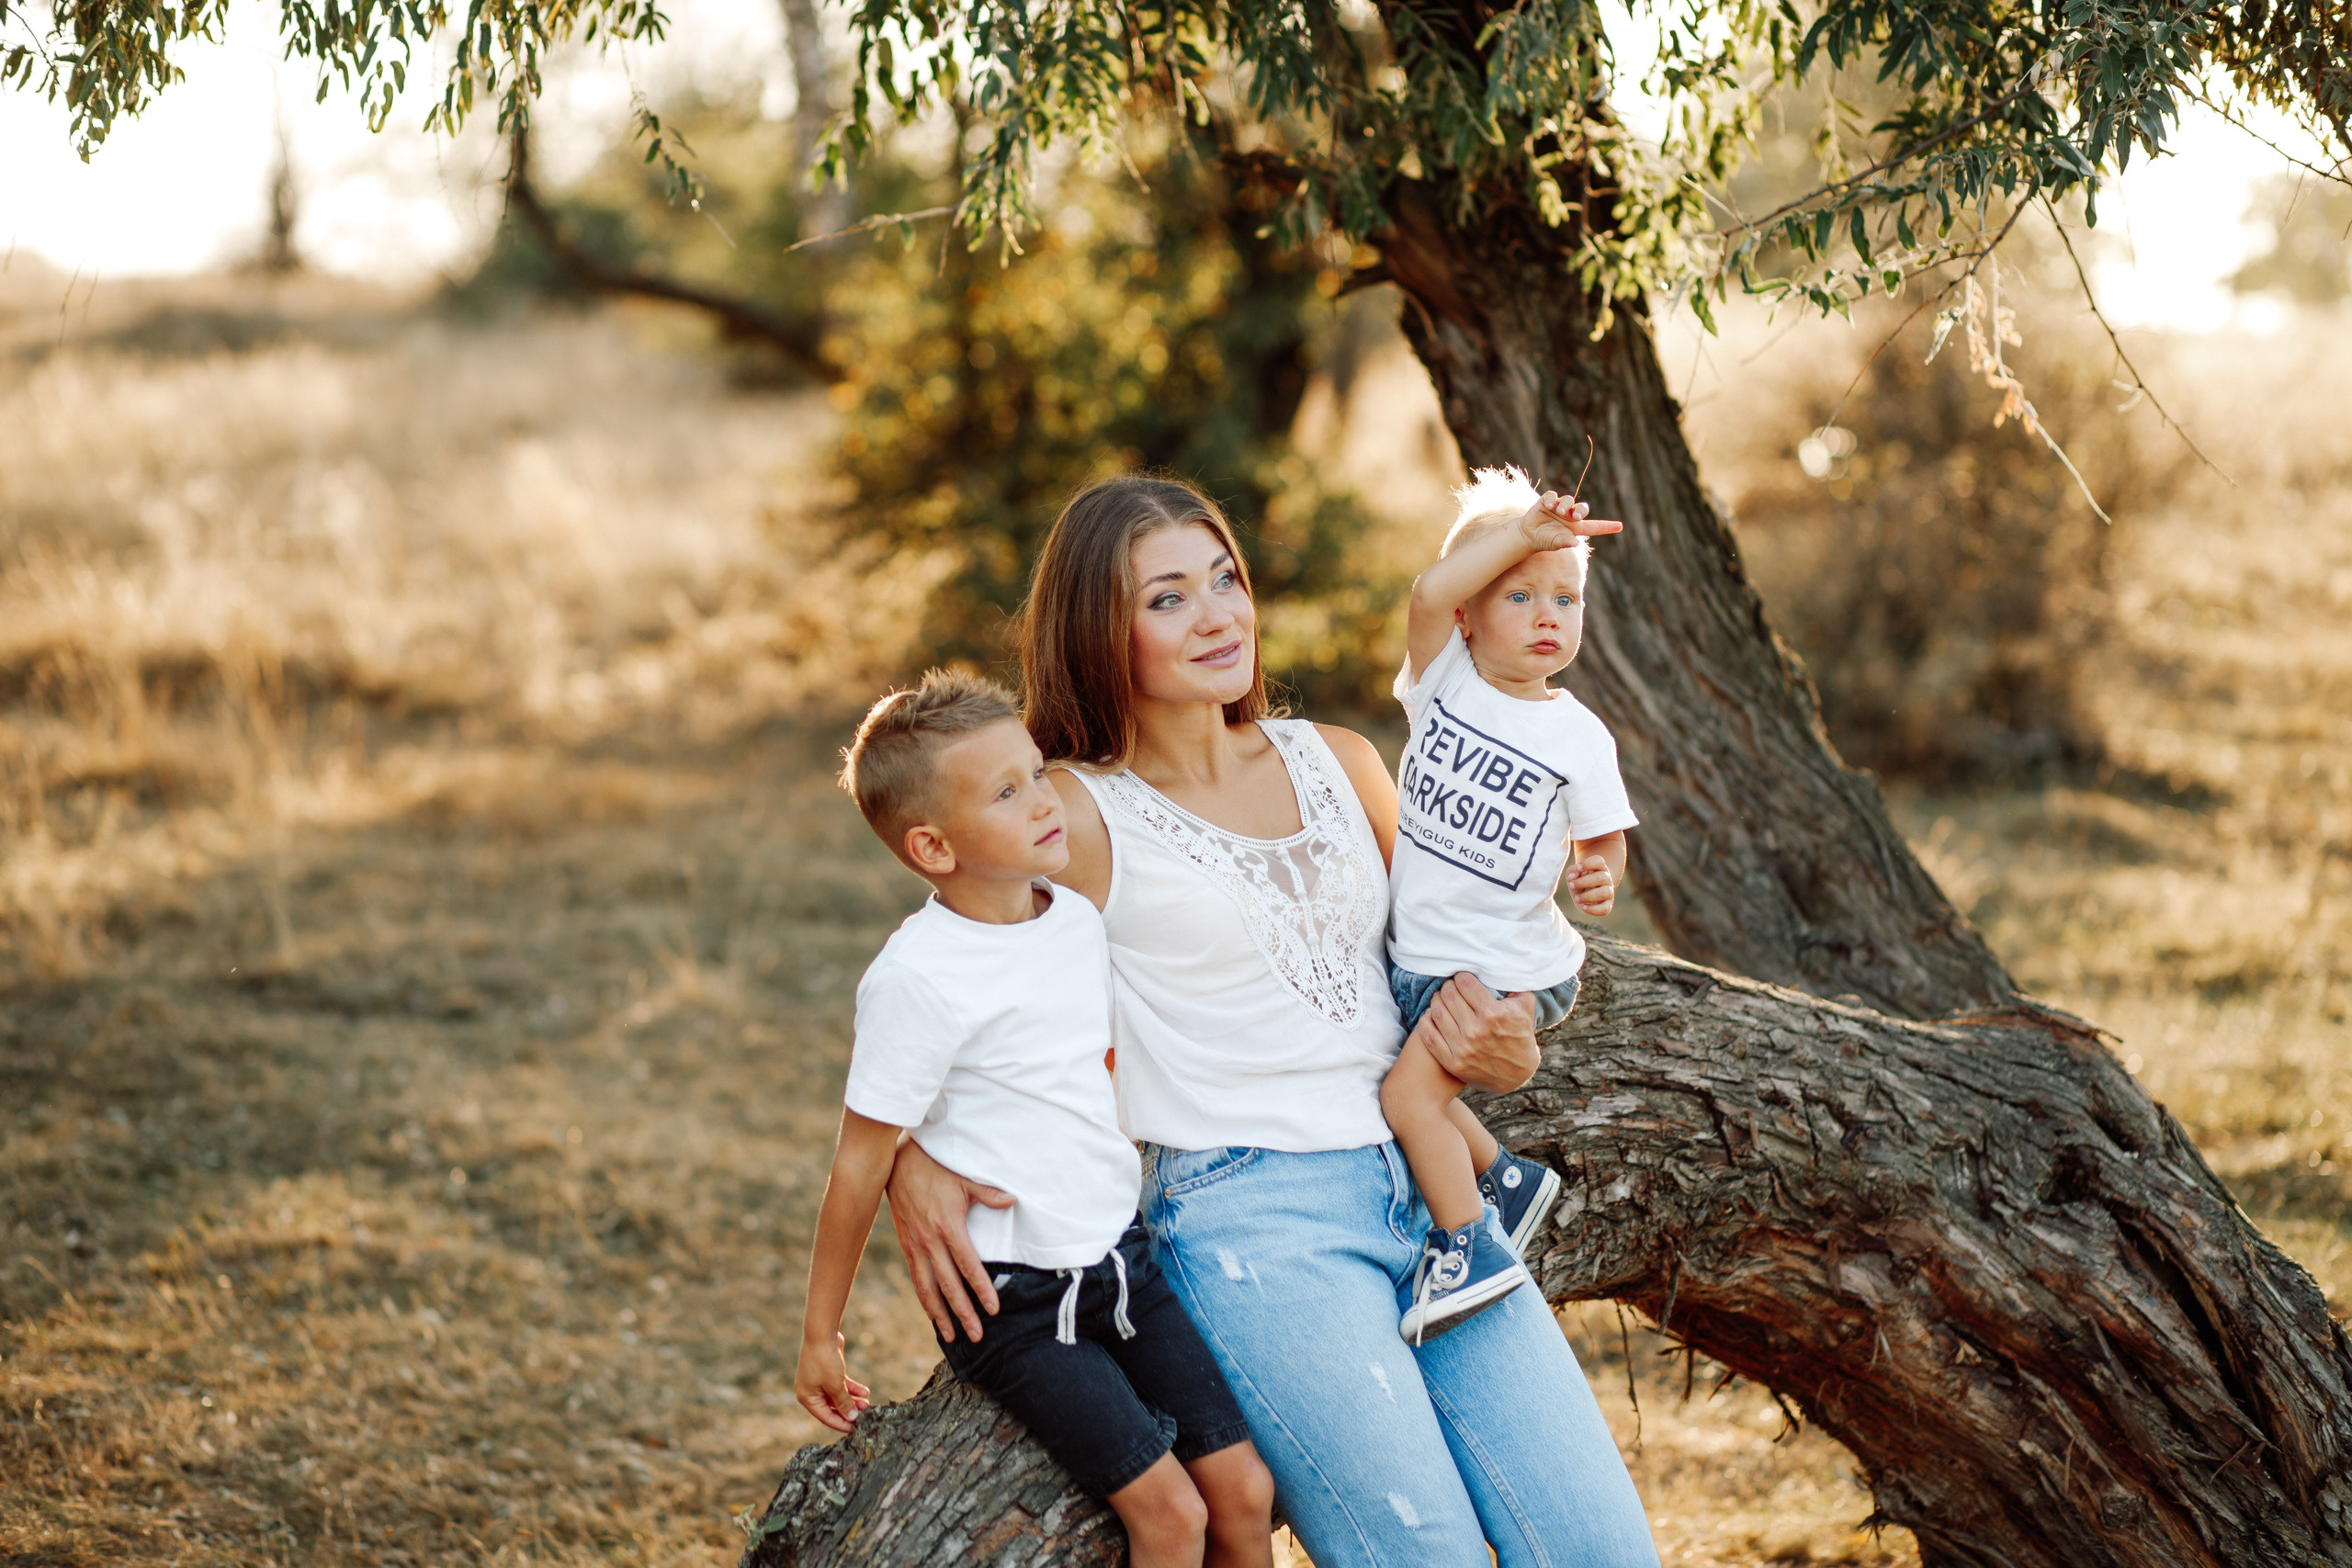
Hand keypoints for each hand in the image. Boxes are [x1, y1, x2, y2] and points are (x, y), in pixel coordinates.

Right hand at [795, 1331, 872, 1433]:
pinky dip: (851, 1388)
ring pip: (838, 1396)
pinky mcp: (828, 1372)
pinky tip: (865, 1391)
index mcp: (807, 1397)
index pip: (825, 1417)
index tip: (855, 1429)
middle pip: (832, 1407)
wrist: (822, 1334)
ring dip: (853, 1400)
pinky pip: (840, 1385)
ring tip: (867, 1403)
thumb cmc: (825, 1361)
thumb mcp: (835, 1385)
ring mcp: (819, 1381)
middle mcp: (811, 1391)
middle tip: (865, 1414)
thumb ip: (844, 1403)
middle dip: (849, 1410)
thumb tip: (851, 1418)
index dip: (841, 1423)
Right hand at [884, 1139, 1014, 1342]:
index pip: (969, 1267)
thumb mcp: (964, 1178)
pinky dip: (924, 1299)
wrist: (897, 1164)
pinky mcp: (906, 1246)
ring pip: (928, 1288)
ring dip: (940, 1314)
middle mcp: (930, 1242)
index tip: (993, 1310)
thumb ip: (987, 1194)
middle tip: (977, 1336)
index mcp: (948, 1227)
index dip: (982, 1290)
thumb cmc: (936, 1169)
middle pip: (949, 1286)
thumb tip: (1011, 1201)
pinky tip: (932, 1313)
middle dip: (963, 1313)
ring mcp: (915, 1246)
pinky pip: (916, 1278)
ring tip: (951, 1336)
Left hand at [1413, 977, 1540, 1094]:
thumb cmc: (1520, 1036)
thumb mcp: (1525, 1008)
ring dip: (1436, 1001)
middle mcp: (1476, 1031)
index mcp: (1494, 1014)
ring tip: (1441, 999)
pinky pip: (1429, 1036)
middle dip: (1448, 987)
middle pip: (1449, 996)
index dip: (1461, 977)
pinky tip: (1431, 1015)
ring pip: (1437, 1012)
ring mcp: (1462, 1048)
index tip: (1462, 979)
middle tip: (1450, 987)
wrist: (1517, 1075)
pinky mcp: (1452, 1062)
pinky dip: (1426, 1021)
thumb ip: (1515, 986)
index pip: (1465, 984)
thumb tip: (1502, 967)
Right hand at [1519, 489, 1623, 551]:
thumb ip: (1565, 542)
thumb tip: (1575, 542)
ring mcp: (1558, 508)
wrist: (1528, 535)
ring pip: (1568, 500)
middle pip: (1582, 508)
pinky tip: (1548, 505)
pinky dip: (1551, 499)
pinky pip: (1552, 495)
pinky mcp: (1547, 502)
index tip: (1620, 526)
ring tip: (1558, 511)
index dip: (1606, 526)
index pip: (1594, 526)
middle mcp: (1569, 516)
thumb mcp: (1555, 543)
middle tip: (1575, 516)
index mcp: (1576, 528)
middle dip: (1581, 510)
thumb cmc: (1545, 540)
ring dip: (1565, 504)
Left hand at [1569, 853, 1615, 915]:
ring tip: (1576, 898)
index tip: (1577, 867)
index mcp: (1599, 868)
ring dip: (1589, 896)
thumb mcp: (1573, 873)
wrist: (1585, 894)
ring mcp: (1609, 892)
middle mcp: (1606, 879)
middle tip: (1571, 885)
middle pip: (1601, 878)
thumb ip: (1572, 871)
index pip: (1599, 861)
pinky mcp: (1607, 905)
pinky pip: (1605, 909)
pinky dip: (1594, 909)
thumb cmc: (1579, 880)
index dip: (1589, 863)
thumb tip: (1572, 877)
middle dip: (1584, 882)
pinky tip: (1583, 907)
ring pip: (1605, 892)